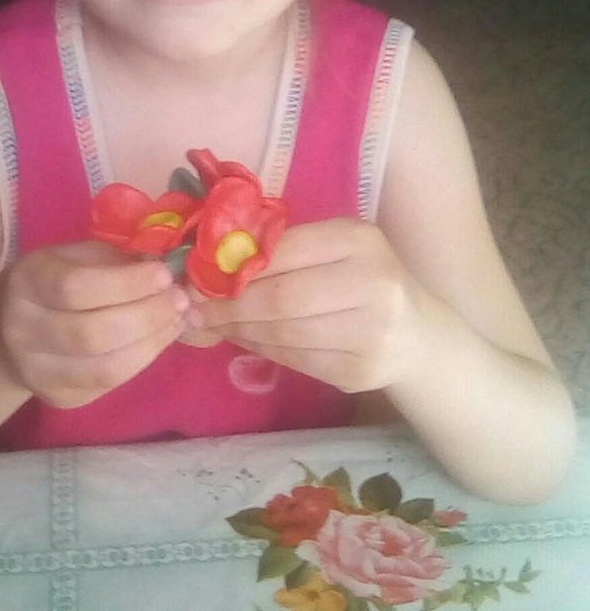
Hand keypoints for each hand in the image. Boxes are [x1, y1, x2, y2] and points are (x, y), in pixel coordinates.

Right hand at [0, 241, 187, 407]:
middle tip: (179, 300)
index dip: (126, 283)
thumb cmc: (57, 281)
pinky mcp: (58, 397)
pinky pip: (108, 384)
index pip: (74, 288)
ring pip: (103, 367)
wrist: (13, 331)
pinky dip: (142, 361)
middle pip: (91, 333)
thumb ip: (116, 263)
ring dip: (151, 342)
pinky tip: (161, 340)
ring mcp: (37, 370)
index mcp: (27, 283)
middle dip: (146, 316)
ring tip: (178, 320)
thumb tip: (168, 274)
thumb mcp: (78, 258)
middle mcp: (22, 330)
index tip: (164, 274)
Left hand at [190, 218, 425, 393]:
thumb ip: (281, 253)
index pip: (281, 253)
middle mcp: (372, 282)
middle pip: (280, 299)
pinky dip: (262, 350)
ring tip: (212, 326)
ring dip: (239, 331)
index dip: (232, 268)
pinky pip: (295, 360)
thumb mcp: (331, 250)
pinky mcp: (360, 370)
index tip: (194, 278)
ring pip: (284, 333)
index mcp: (358, 240)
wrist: (417, 334)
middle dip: (228, 307)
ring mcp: (371, 331)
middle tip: (194, 311)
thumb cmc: (360, 279)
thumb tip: (206, 271)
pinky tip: (245, 340)